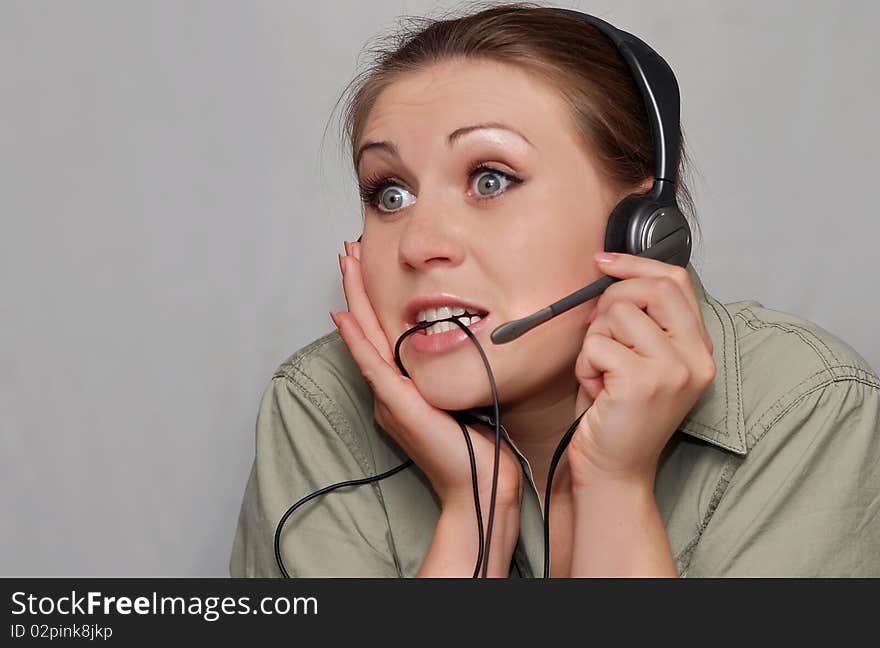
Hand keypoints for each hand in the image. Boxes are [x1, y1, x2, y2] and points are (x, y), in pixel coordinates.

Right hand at [332, 241, 523, 512]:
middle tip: (348, 253)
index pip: (383, 334)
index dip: (372, 300)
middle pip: (366, 328)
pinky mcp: (398, 405)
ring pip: (365, 338)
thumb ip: (451, 376)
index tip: (369, 268)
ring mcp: (390, 397)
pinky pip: (372, 365)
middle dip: (357, 288)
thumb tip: (460, 349)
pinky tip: (344, 317)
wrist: (480, 483)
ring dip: (353, 300)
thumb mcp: (463, 399)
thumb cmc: (476, 448)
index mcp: (403, 388)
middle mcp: (390, 390)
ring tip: (346, 266)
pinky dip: (356, 340)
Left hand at [569, 252, 715, 486]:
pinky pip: (598, 344)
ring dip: (593, 342)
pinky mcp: (643, 381)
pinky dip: (584, 365)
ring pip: (618, 314)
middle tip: (599, 334)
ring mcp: (674, 369)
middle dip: (611, 301)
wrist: (613, 470)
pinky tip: (595, 390)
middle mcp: (696, 357)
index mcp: (699, 348)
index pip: (677, 281)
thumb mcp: (637, 359)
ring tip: (600, 374)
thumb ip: (639, 320)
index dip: (636, 264)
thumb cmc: (617, 414)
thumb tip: (609, 275)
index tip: (604, 261)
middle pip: (652, 288)